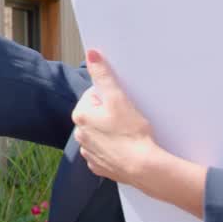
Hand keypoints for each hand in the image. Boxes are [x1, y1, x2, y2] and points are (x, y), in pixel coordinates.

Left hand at [71, 50, 160, 186]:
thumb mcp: (118, 98)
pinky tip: (125, 148)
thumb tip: (91, 54)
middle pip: (97, 115)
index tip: (122, 106)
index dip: (111, 98)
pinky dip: (113, 149)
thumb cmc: (131, 132)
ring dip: (111, 131)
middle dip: (110, 115)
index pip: (94, 96)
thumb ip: (103, 75)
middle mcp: (79, 134)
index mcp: (80, 115)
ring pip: (101, 133)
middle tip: (127, 120)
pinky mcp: (99, 166)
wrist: (143, 167)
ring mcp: (88, 152)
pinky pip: (105, 151)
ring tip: (127, 134)